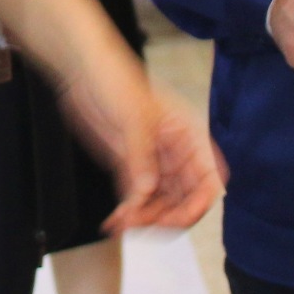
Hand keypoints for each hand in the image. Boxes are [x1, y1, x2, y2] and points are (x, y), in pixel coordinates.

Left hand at [98, 77, 226, 232]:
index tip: (177, 220)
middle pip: (184, 200)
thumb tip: (147, 192)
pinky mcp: (131, 168)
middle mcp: (176, 154)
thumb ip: (141, 156)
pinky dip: (128, 213)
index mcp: (189, 136)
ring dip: (144, 220)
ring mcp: (154, 163)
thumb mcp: (133, 115)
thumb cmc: (116, 78)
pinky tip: (114, 221)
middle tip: (139, 224)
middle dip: (165, 217)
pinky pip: (136, 199)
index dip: (198, 204)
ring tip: (121, 223)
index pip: (208, 180)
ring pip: (160, 205)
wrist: (84, 70)